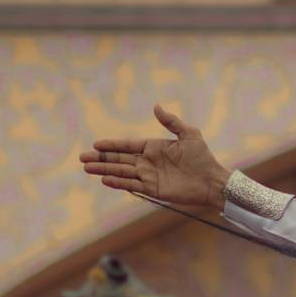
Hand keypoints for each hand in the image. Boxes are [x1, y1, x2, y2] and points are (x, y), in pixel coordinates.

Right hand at [79, 104, 231, 209]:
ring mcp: (150, 176)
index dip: (112, 145)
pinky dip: (119, 182)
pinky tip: (105, 179)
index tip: (96, 144)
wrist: (213, 180)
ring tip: (87, 168)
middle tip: (82, 158)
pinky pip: (133, 185)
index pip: (127, 146)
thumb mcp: (189, 134)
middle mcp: (148, 162)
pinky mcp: (154, 190)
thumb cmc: (203, 157)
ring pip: (122, 172)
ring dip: (104, 169)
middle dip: (101, 158)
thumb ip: (171, 121)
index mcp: (154, 148)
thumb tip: (156, 106)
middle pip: (120, 159)